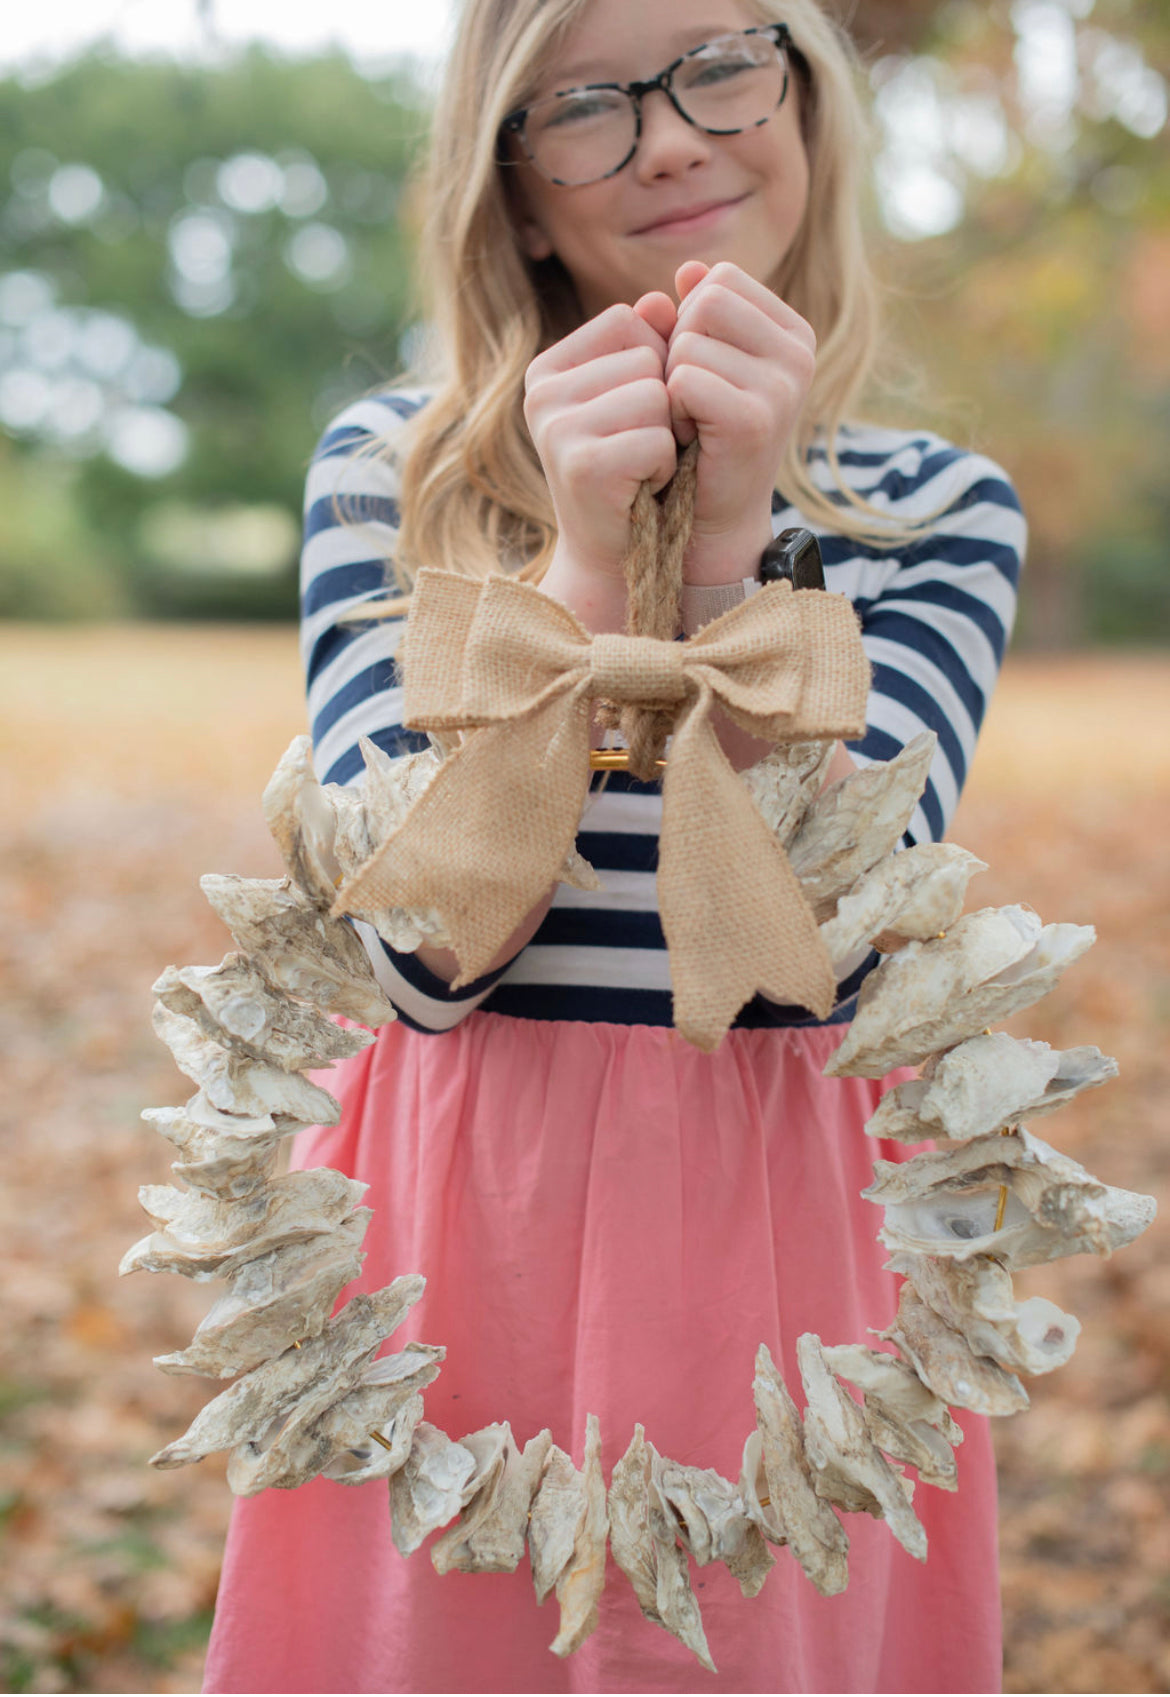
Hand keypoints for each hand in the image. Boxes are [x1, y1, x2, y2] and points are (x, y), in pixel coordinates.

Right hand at [523, 303, 677, 581]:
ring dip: (666, 436)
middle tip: (639, 447)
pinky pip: (657, 439)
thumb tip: (665, 298)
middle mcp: (542, 393)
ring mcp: (556, 429)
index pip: (629, 320)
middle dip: (665, 404)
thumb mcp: (635, 397)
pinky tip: (640, 486)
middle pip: (647, 357)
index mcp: (549, 367)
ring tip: (640, 466)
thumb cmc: (631, 469)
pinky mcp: (581, 466)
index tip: (637, 412)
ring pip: (656, 396)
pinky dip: (663, 466)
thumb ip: (649, 344)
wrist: (611, 553)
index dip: (655, 363)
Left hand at [660, 260, 817, 581]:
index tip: (701, 370)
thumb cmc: (702, 435)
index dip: (691, 320)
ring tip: (692, 419)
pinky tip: (688, 436)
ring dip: (672, 382)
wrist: (713, 517)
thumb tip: (688, 269)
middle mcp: (799, 353)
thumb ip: (694, 314)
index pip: (720, 280)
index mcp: (793, 331)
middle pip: (706, 301)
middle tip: (690, 398)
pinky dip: (672, 409)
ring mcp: (783, 386)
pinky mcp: (755, 420)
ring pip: (688, 341)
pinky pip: (683, 380)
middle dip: (679, 346)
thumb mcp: (702, 363)